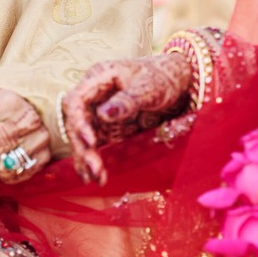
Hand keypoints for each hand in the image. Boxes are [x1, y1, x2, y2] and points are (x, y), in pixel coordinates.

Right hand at [60, 54, 192, 185]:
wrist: (181, 85)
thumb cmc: (164, 77)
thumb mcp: (149, 87)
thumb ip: (127, 100)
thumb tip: (103, 114)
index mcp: (99, 78)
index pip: (76, 101)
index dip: (79, 122)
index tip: (91, 141)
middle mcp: (94, 97)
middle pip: (77, 124)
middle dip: (82, 147)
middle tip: (94, 167)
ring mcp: (100, 114)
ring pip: (84, 139)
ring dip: (87, 159)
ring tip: (96, 179)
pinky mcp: (109, 129)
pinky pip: (97, 147)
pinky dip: (96, 162)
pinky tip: (98, 178)